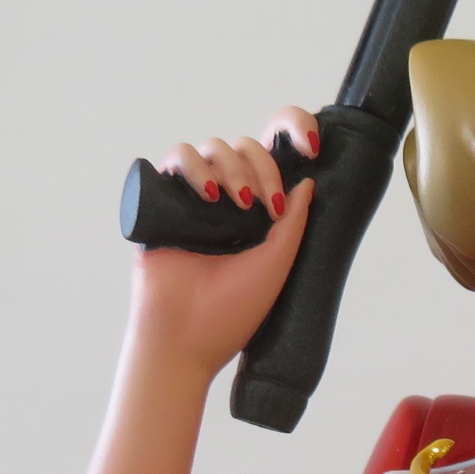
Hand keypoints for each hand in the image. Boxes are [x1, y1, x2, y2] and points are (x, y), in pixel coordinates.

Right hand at [129, 106, 319, 377]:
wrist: (185, 339)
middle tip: (265, 204)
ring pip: (212, 146)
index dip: (293, 135)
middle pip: (245, 148)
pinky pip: (174, 157)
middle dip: (261, 166)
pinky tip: (206, 194)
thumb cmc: (232, 312)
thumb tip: (308, 181)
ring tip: (235, 201)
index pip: (274, 161)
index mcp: (258, 215)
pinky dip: (192, 164)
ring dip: (229, 165)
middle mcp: (227, 202)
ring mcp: (194, 199)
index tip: (313, 147)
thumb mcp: (277, 265)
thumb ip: (294, 223)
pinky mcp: (161, 201)